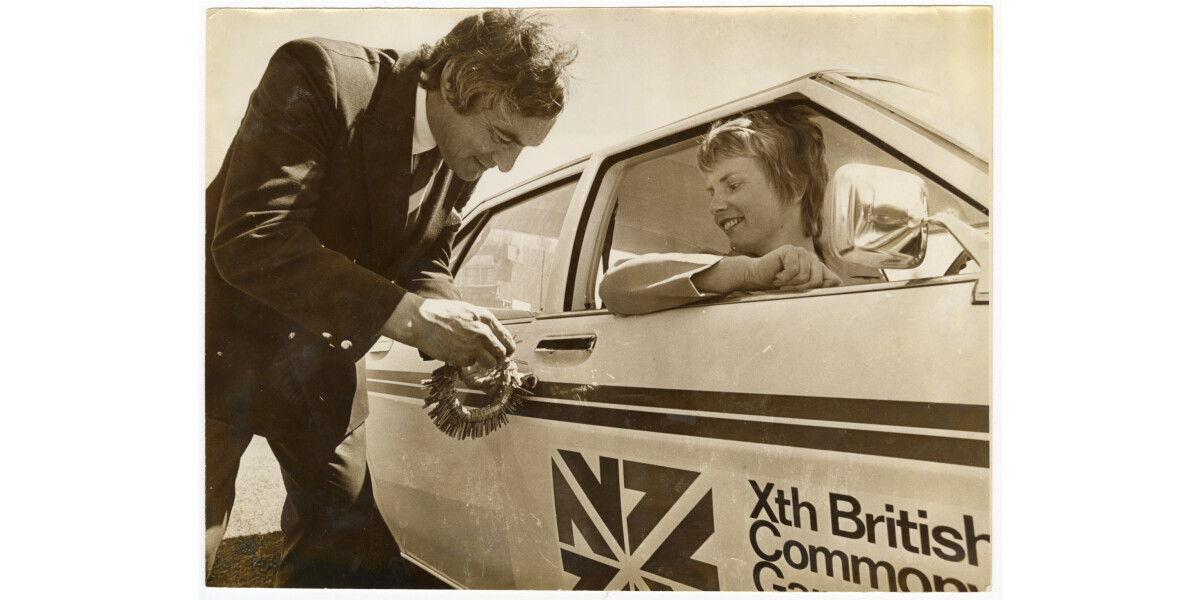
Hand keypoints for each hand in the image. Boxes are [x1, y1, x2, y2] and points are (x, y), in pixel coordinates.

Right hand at [383, 295, 515, 366]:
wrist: (421, 320)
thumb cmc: (439, 313)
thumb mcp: (466, 310)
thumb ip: (480, 321)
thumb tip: (491, 333)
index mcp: (485, 318)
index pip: (506, 337)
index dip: (508, 347)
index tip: (507, 353)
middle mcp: (483, 332)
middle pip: (502, 353)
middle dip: (498, 358)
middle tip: (491, 359)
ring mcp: (474, 346)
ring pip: (491, 363)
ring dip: (484, 363)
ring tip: (472, 357)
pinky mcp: (463, 358)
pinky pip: (471, 364)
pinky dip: (465, 362)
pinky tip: (455, 352)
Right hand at [748, 245, 841, 291]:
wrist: (757, 277)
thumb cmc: (779, 284)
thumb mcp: (801, 288)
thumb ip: (819, 285)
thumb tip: (838, 282)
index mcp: (817, 266)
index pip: (832, 279)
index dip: (821, 289)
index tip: (804, 292)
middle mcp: (811, 257)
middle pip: (817, 279)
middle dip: (801, 287)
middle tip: (789, 286)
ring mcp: (801, 252)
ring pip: (805, 275)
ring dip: (790, 282)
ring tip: (782, 279)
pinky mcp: (789, 250)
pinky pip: (793, 270)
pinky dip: (784, 277)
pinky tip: (778, 273)